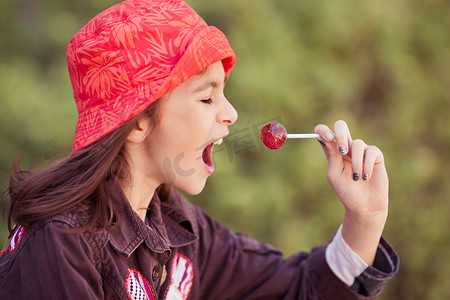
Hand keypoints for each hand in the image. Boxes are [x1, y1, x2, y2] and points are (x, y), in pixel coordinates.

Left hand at [315, 120, 388, 264]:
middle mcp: (346, 148)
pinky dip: (367, 165)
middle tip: (342, 150)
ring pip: (357, 143)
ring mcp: (361, 151)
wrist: (364, 206)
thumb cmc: (347, 191)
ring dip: (356, 163)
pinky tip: (365, 177)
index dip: (324, 130)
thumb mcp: (335, 173)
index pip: (324, 132)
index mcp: (333, 152)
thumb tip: (323, 137)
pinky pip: (371, 151)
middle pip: (341, 126)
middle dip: (341, 134)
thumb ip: (331, 155)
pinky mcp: (375, 156)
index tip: (328, 138)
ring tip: (356, 178)